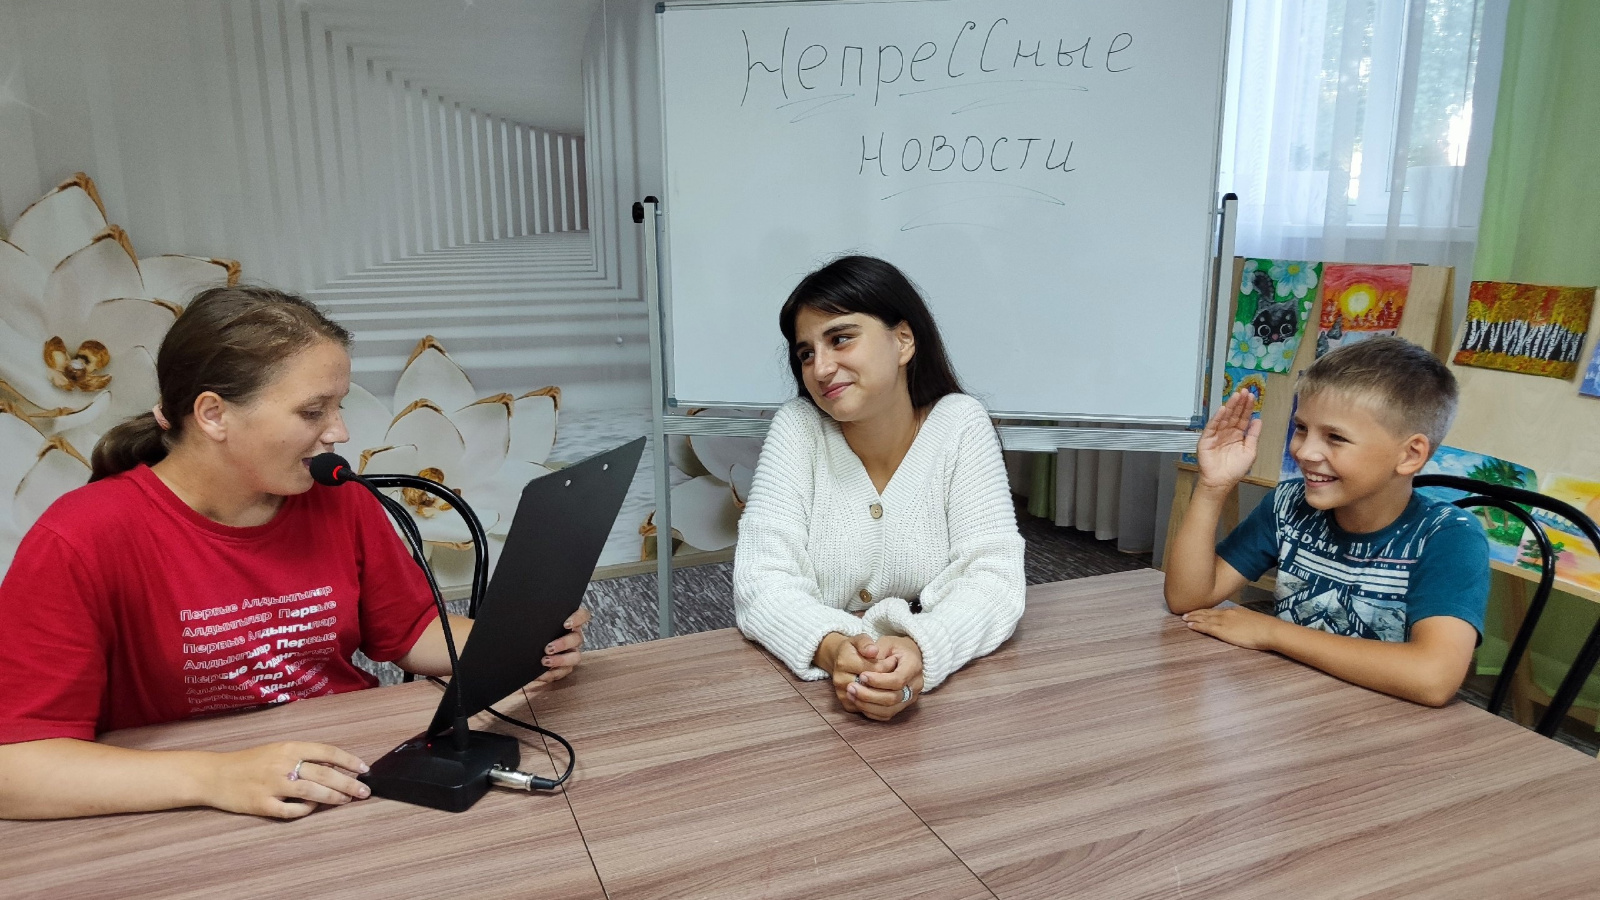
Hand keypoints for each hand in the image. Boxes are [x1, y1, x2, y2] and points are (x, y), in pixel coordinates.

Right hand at [203, 741, 369, 819]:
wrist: (214, 774)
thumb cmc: (249, 762)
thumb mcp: (277, 750)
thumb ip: (302, 756)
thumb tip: (334, 766)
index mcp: (289, 748)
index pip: (327, 752)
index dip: (348, 760)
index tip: (364, 768)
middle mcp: (283, 764)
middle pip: (324, 774)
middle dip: (349, 783)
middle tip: (364, 791)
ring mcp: (273, 785)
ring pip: (312, 792)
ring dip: (334, 797)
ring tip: (347, 800)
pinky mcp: (262, 805)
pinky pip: (291, 810)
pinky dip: (306, 810)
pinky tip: (313, 808)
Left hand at [531, 606, 590, 688]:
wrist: (521, 654)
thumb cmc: (531, 634)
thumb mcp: (535, 623)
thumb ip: (537, 617)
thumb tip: (526, 609)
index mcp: (569, 623)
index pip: (582, 615)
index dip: (578, 618)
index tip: (566, 624)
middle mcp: (573, 638)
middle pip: (577, 639)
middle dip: (563, 643)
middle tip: (548, 648)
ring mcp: (571, 653)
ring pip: (575, 657)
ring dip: (560, 660)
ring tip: (544, 661)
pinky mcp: (564, 668)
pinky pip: (562, 672)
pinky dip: (551, 674)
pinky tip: (539, 674)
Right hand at [825, 633, 889, 712]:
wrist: (840, 661)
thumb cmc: (854, 649)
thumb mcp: (860, 639)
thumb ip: (866, 643)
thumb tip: (874, 651)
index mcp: (844, 662)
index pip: (872, 669)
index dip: (887, 666)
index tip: (894, 660)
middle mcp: (840, 680)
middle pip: (871, 686)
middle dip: (887, 682)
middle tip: (896, 674)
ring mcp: (843, 694)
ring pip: (870, 701)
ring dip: (884, 694)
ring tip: (891, 684)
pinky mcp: (847, 704)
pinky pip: (867, 710)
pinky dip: (879, 704)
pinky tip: (885, 693)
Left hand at [847, 635, 924, 721]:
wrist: (906, 656)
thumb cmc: (894, 647)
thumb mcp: (886, 642)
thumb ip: (877, 650)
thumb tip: (869, 655)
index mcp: (914, 666)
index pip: (898, 680)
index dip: (878, 681)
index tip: (862, 675)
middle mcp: (916, 685)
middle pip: (893, 698)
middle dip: (869, 694)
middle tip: (851, 687)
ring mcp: (910, 698)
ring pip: (889, 710)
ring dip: (867, 705)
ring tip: (851, 694)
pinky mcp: (902, 706)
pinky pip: (886, 715)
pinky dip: (870, 711)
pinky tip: (857, 701)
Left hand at [1182, 606, 1281, 650]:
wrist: (1269, 630)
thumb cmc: (1265, 628)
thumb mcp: (1252, 620)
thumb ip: (1244, 620)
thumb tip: (1242, 623)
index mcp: (1235, 611)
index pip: (1217, 610)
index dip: (1207, 610)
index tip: (1199, 610)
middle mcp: (1227, 613)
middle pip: (1208, 612)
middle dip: (1196, 612)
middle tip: (1185, 612)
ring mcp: (1223, 621)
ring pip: (1204, 618)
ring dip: (1193, 617)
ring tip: (1184, 618)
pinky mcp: (1221, 630)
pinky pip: (1205, 627)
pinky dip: (1196, 625)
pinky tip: (1189, 625)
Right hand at [1196, 389, 1261, 490]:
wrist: (1220, 482)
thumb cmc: (1235, 470)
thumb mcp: (1250, 451)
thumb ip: (1253, 435)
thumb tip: (1258, 420)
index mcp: (1238, 435)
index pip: (1243, 418)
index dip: (1248, 408)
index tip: (1252, 397)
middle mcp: (1227, 432)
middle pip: (1234, 415)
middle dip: (1239, 403)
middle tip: (1245, 391)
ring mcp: (1216, 435)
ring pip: (1224, 417)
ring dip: (1230, 406)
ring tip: (1236, 396)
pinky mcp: (1206, 439)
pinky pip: (1212, 426)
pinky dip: (1217, 418)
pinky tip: (1222, 409)